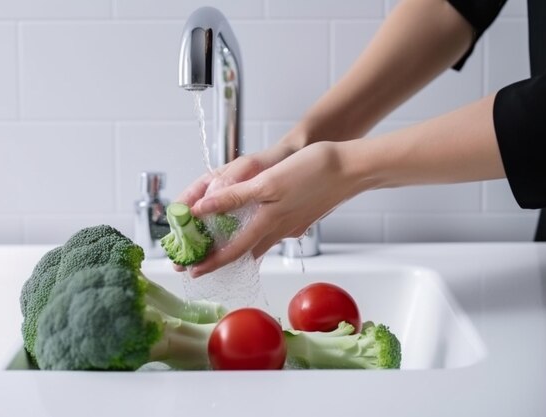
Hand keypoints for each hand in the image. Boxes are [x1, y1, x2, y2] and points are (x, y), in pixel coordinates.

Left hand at [188, 141, 354, 276]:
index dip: (212, 262)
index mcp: (269, 222)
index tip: (193, 272)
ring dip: (239, 246)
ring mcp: (292, 225)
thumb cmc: (315, 171)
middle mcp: (280, 230)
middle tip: (200, 261)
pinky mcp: (300, 216)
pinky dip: (257, 233)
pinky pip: (272, 231)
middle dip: (221, 257)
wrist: (353, 168)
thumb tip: (202, 209)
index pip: (233, 251)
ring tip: (221, 245)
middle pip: (245, 251)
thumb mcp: (268, 181)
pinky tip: (256, 225)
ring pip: (259, 242)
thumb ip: (234, 196)